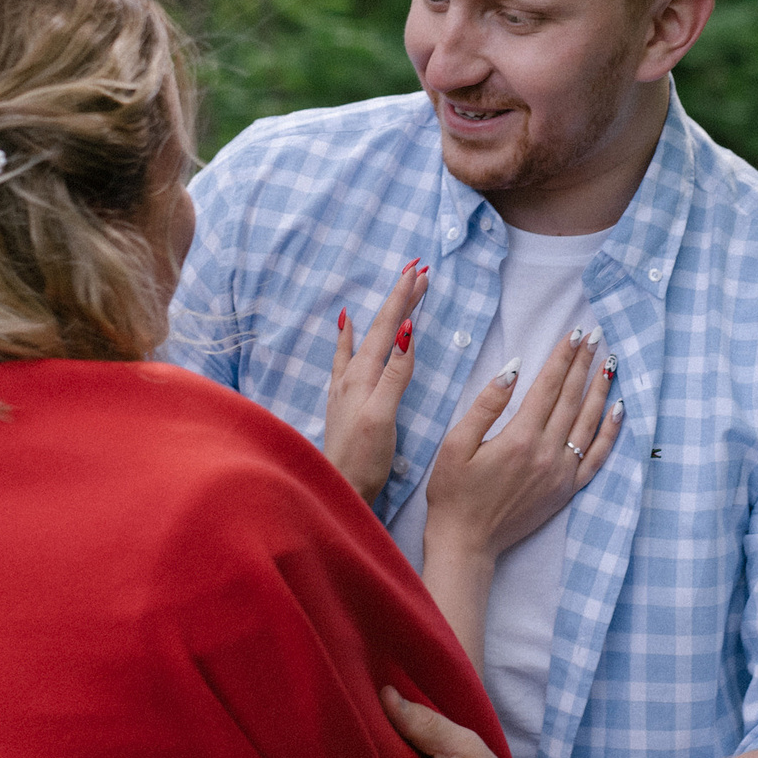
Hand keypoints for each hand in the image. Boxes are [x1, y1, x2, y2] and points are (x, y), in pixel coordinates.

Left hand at [323, 258, 428, 501]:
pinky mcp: (344, 399)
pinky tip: (346, 328)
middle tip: (417, 270)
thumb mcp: (383, 416)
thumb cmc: (363, 458)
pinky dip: (349, 338)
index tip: (420, 271)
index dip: (404, 298)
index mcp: (364, 376)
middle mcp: (352, 375)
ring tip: (394, 293)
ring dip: (384, 315)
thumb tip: (407, 332)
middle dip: (399, 298)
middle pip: (380, 327)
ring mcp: (346, 386)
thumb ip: (395, 375)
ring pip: (367, 338)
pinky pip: (346, 357)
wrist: (338, 487)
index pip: (389, 327)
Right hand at [427, 326, 624, 561]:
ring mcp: (561, 473)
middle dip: (583, 364)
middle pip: (571, 399)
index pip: (548, 387)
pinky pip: (597, 457)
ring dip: (600, 390)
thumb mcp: (456, 444)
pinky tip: (617, 410)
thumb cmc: (454, 493)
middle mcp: (547, 454)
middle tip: (595, 337)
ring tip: (609, 363)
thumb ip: (486, 405)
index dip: (562, 357)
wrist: (467, 542)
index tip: (574, 333)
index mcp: (519, 438)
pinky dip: (610, 432)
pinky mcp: (567, 490)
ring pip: (589, 423)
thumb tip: (512, 369)